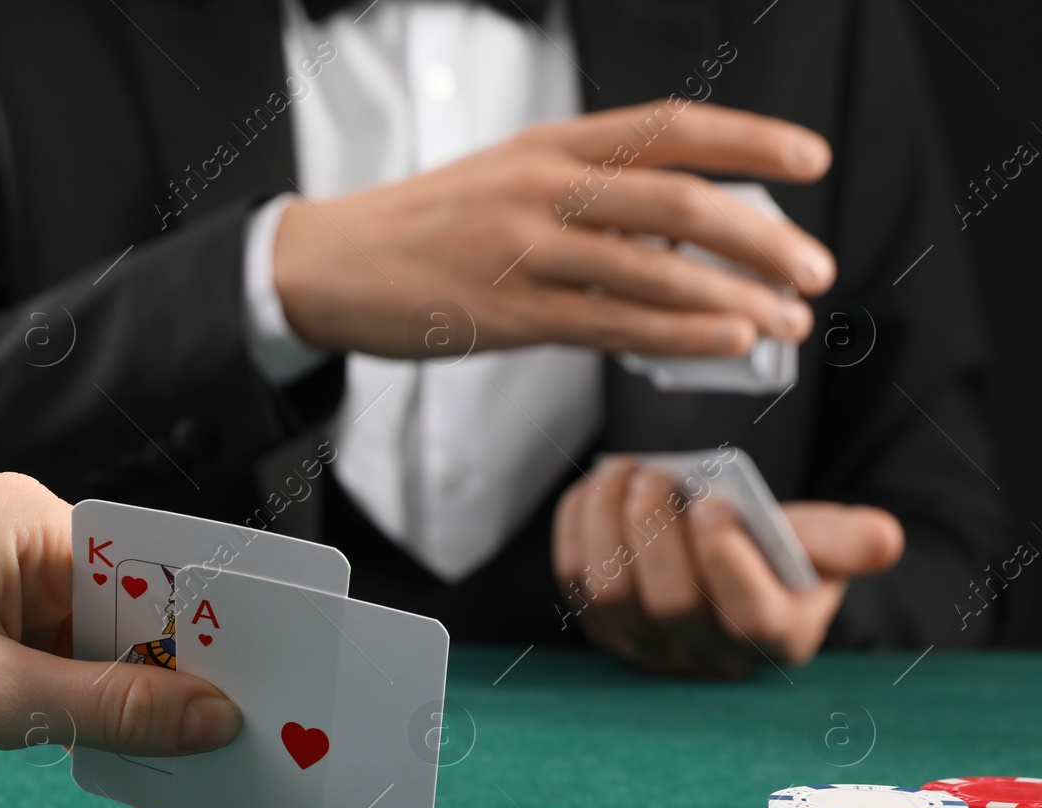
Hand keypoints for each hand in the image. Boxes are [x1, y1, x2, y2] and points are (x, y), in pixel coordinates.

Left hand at [0, 473, 241, 807]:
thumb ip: (115, 707)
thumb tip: (217, 718)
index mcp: (20, 519)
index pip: (146, 566)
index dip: (208, 626)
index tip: (273, 677)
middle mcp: (10, 540)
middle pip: (127, 608)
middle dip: (176, 675)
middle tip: (248, 735)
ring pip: (95, 647)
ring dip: (133, 703)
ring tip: (197, 763)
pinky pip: (56, 670)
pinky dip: (87, 713)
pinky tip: (133, 761)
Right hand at [273, 101, 835, 359]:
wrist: (331, 264)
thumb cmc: (423, 227)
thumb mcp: (508, 181)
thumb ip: (588, 198)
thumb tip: (677, 242)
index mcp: (551, 145)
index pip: (671, 128)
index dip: (751, 140)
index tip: (810, 161)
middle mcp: (544, 187)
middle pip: (680, 201)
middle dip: (763, 237)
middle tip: (813, 269)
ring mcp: (524, 251)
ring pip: (654, 270)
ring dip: (735, 298)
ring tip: (785, 321)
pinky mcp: (507, 313)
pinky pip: (611, 323)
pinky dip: (679, 333)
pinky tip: (725, 341)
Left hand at [552, 458, 902, 676]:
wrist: (726, 562)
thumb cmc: (775, 554)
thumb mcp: (820, 544)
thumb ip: (847, 540)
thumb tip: (882, 538)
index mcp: (774, 638)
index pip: (747, 620)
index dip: (726, 562)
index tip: (714, 504)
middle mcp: (705, 655)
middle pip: (669, 605)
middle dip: (656, 533)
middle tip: (658, 477)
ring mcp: (646, 645)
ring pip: (610, 595)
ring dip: (609, 526)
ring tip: (626, 473)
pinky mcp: (600, 624)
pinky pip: (573, 580)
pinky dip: (579, 527)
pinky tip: (599, 487)